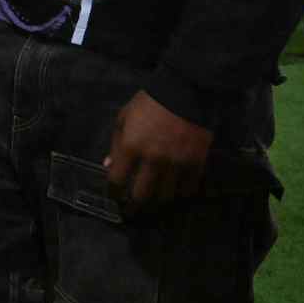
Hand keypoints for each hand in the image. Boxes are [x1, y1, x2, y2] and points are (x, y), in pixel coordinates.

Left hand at [104, 91, 212, 213]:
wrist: (184, 92)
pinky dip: (181, 193)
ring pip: (165, 196)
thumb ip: (115, 143)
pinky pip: (188, 189)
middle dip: (135, 205)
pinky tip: (176, 192)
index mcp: (130, 146)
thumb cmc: (149, 103)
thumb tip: (108, 166)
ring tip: (155, 203)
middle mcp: (152, 159)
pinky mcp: (195, 163)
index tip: (114, 197)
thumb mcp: (124, 118)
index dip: (113, 192)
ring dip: (158, 201)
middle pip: (141, 195)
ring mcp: (175, 163)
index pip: (117, 180)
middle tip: (133, 210)